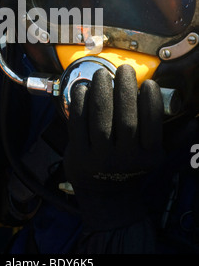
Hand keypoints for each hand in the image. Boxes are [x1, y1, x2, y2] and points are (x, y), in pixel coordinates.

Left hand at [64, 64, 164, 228]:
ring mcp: (99, 158)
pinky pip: (78, 123)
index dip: (151, 102)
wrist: (105, 195)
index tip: (149, 83)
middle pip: (125, 120)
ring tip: (102, 73)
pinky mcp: (79, 154)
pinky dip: (79, 103)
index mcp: (148, 157)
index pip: (152, 126)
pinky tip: (84, 88)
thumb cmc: (132, 166)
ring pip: (100, 120)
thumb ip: (173, 137)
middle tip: (124, 69)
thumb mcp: (155, 156)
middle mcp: (125, 158)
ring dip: (101, 92)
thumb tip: (195, 120)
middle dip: (125, 90)